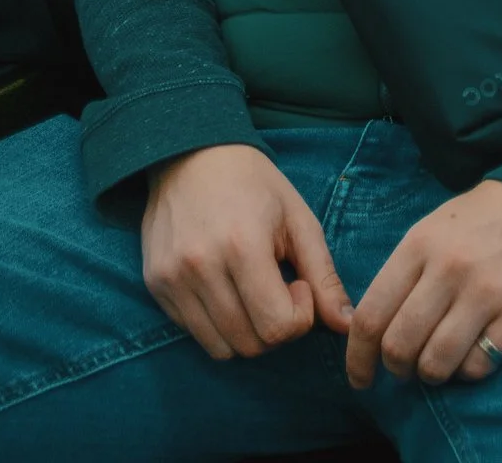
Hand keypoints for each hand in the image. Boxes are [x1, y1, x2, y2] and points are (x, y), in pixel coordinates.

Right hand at [141, 144, 351, 359]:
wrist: (190, 152)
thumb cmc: (253, 183)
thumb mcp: (298, 220)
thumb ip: (324, 276)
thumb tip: (347, 327)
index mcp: (242, 246)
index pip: (278, 328)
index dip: (300, 316)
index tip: (298, 284)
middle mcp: (201, 266)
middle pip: (251, 344)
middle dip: (275, 328)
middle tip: (276, 289)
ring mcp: (171, 277)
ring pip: (220, 348)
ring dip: (246, 331)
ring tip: (249, 290)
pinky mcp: (155, 283)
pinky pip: (193, 332)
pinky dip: (216, 324)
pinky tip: (224, 287)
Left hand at [345, 180, 501, 387]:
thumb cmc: (486, 220)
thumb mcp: (435, 228)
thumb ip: (406, 272)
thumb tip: (373, 326)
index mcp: (418, 245)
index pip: (371, 315)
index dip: (357, 357)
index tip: (359, 378)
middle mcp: (447, 269)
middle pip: (399, 345)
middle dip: (395, 369)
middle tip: (404, 371)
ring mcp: (486, 292)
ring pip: (436, 363)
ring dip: (431, 375)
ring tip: (438, 368)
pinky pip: (480, 365)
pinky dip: (469, 372)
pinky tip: (472, 358)